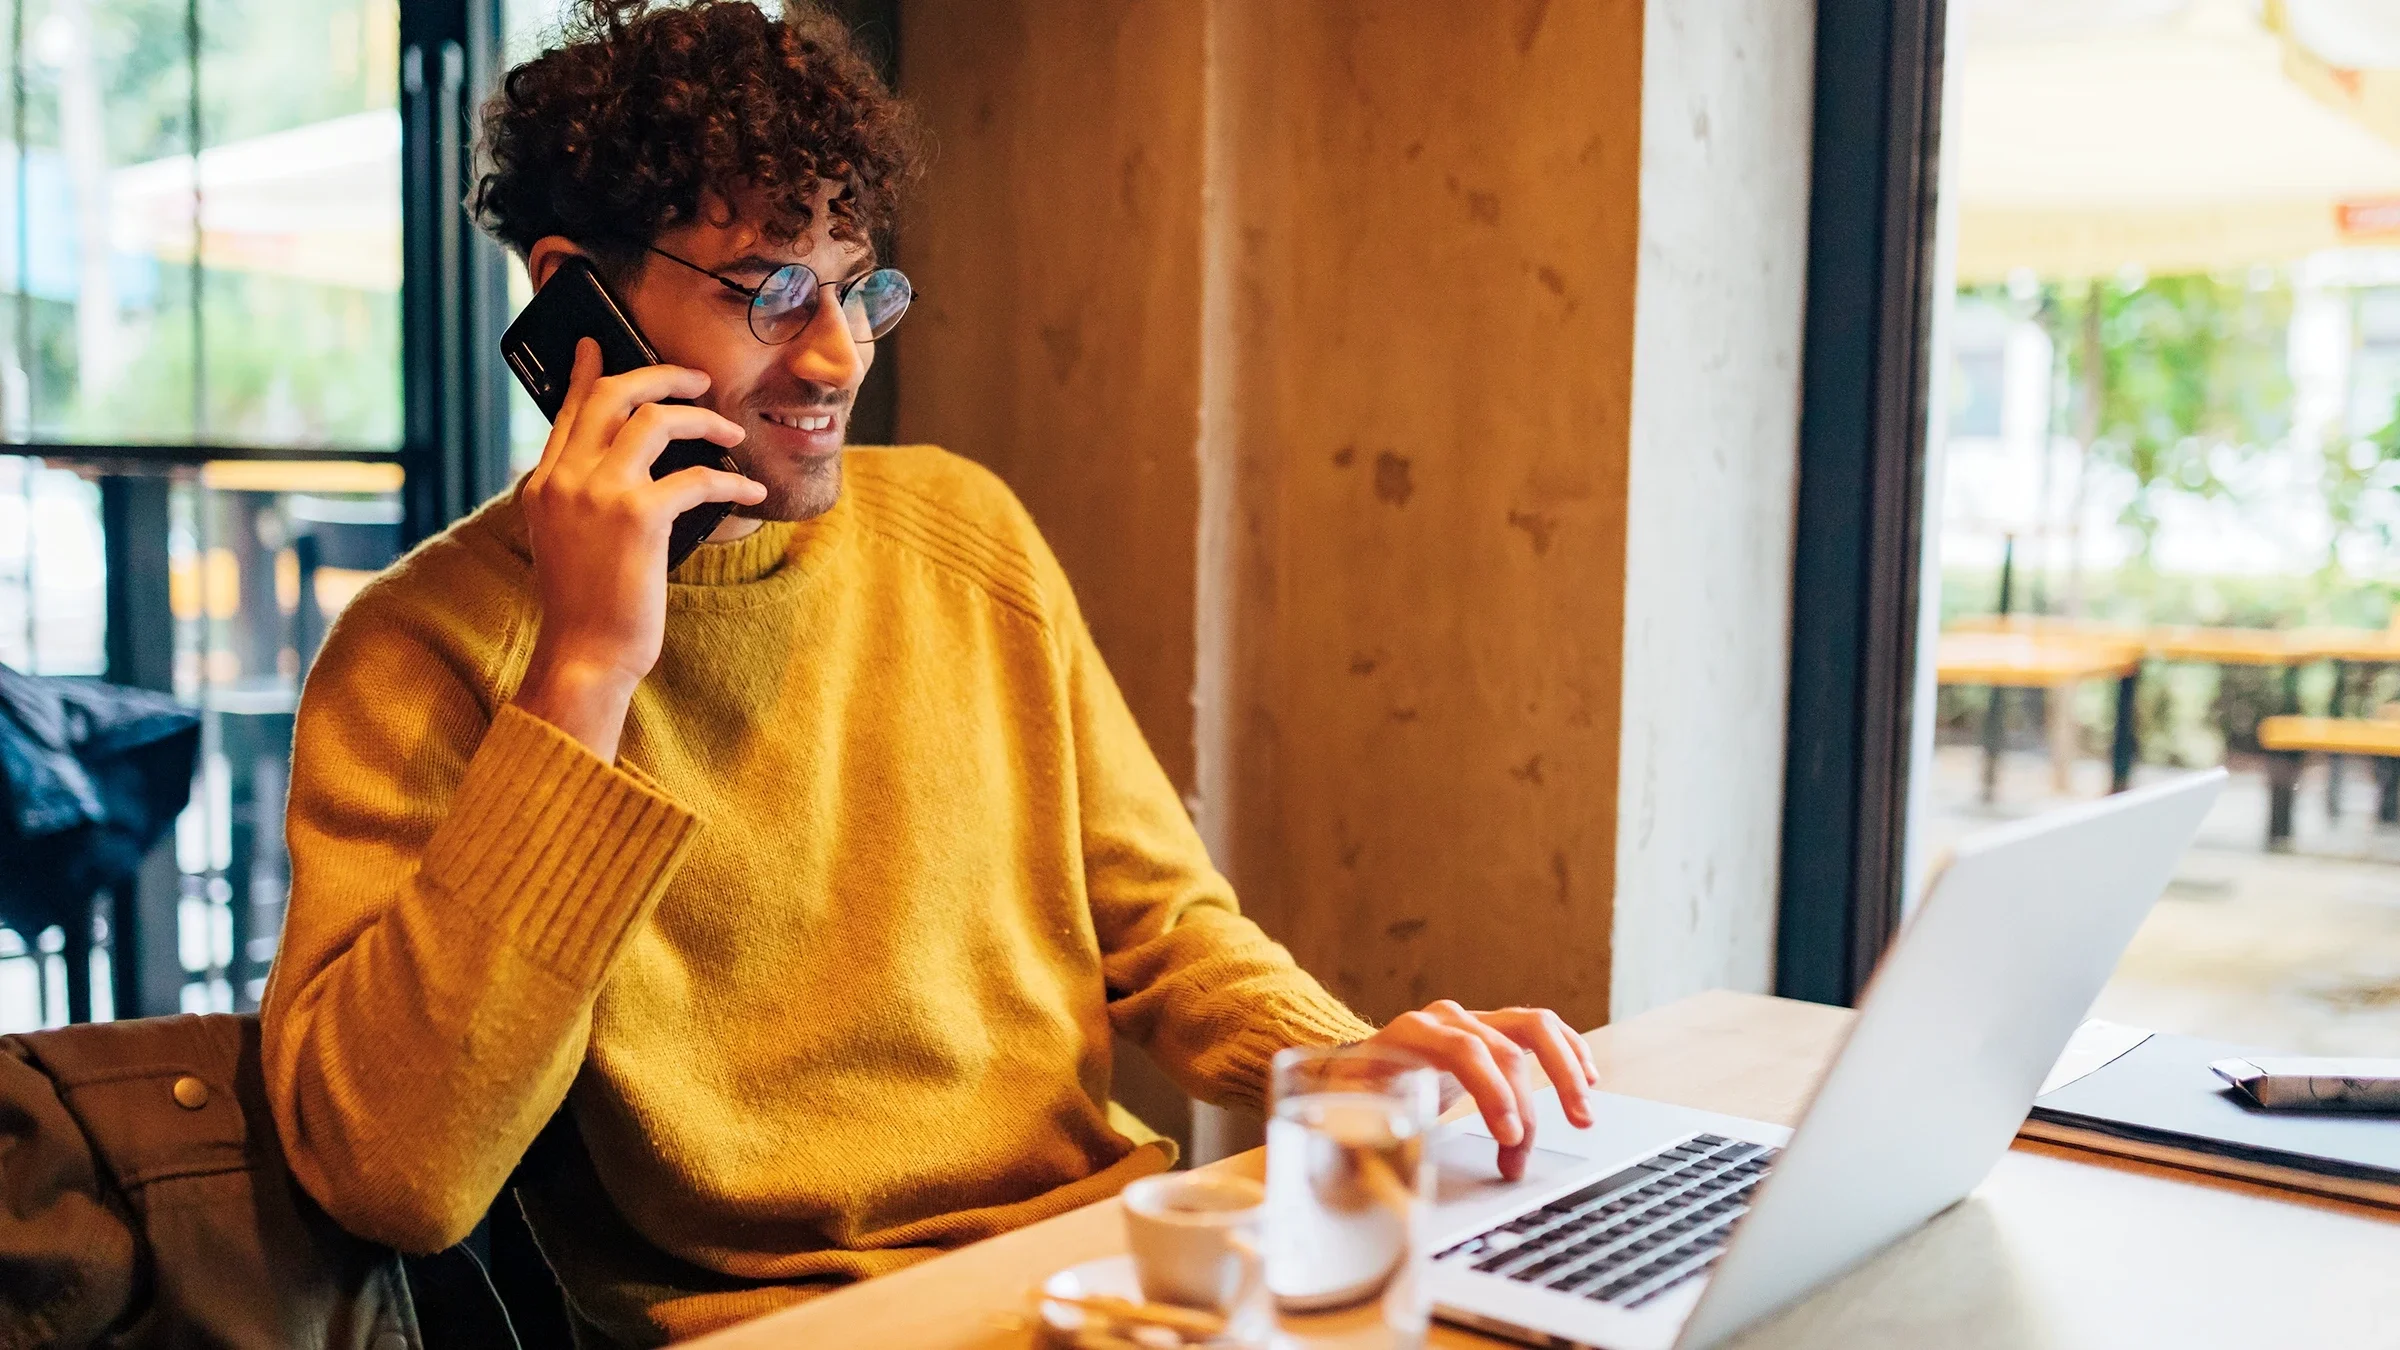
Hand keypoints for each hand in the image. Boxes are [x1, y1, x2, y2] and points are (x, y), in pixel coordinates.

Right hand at [511, 338, 761, 759]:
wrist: (584, 654)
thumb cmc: (588, 605)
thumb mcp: (568, 539)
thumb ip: (583, 496)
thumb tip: (626, 464)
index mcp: (544, 482)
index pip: (569, 409)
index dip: (587, 372)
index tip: (597, 345)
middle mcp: (566, 478)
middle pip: (612, 394)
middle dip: (660, 374)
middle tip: (696, 378)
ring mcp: (599, 493)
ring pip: (656, 419)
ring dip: (705, 419)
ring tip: (732, 432)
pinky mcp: (639, 516)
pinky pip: (698, 475)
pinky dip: (733, 482)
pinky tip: (752, 492)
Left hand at [1361, 1000, 1599, 1181]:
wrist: (1353, 1067)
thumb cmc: (1356, 1097)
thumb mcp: (1354, 1116)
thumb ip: (1368, 1141)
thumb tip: (1379, 1187)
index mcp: (1410, 1035)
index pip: (1464, 1052)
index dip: (1493, 1093)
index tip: (1509, 1138)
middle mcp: (1445, 1019)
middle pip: (1502, 1050)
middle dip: (1523, 1109)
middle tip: (1523, 1154)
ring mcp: (1474, 1019)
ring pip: (1533, 1027)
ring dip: (1564, 1071)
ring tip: (1582, 1117)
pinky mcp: (1494, 1028)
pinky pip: (1540, 1029)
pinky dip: (1568, 1051)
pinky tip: (1588, 1078)